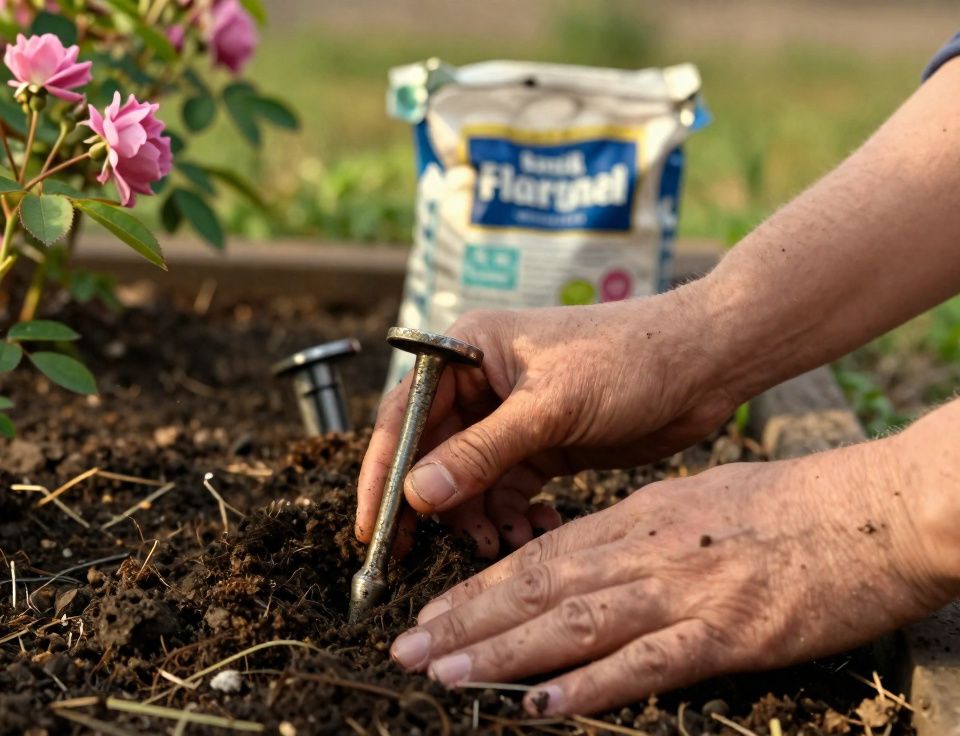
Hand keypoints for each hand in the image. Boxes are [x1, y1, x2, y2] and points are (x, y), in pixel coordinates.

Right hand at [357, 285, 739, 556]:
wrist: (706, 364)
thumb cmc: (630, 358)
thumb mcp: (551, 407)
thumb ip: (482, 452)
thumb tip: (417, 495)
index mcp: (466, 350)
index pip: (404, 416)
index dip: (383, 474)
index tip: (370, 529)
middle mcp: (478, 383)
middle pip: (429, 456)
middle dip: (430, 508)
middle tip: (415, 559)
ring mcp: (508, 417)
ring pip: (468, 483)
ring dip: (478, 520)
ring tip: (502, 546)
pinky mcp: (540, 446)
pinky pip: (506, 493)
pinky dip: (513, 519)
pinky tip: (536, 533)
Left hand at [387, 435, 959, 714]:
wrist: (876, 510)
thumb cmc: (792, 509)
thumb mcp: (697, 505)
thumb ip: (637, 536)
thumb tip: (587, 564)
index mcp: (637, 518)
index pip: (539, 554)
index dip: (478, 587)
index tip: (430, 611)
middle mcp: (646, 550)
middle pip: (538, 585)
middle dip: (465, 620)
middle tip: (406, 646)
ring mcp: (684, 591)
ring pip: (574, 620)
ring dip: (502, 650)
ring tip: (445, 673)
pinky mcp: (729, 632)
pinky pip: (648, 662)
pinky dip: (592, 684)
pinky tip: (544, 704)